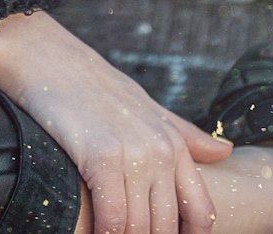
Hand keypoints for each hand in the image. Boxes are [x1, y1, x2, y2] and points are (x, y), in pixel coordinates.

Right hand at [0, 11, 231, 233]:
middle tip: (123, 233)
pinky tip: (90, 231)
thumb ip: (185, 135)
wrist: (45, 55)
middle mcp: (161, 150)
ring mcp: (134, 154)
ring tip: (105, 232)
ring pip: (138, 229)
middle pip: (165, 227)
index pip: (200, 213)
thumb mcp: (145, 106)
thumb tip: (227, 152)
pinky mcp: (101, 157)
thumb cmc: (92, 85)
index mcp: (174, 142)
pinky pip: (112, 220)